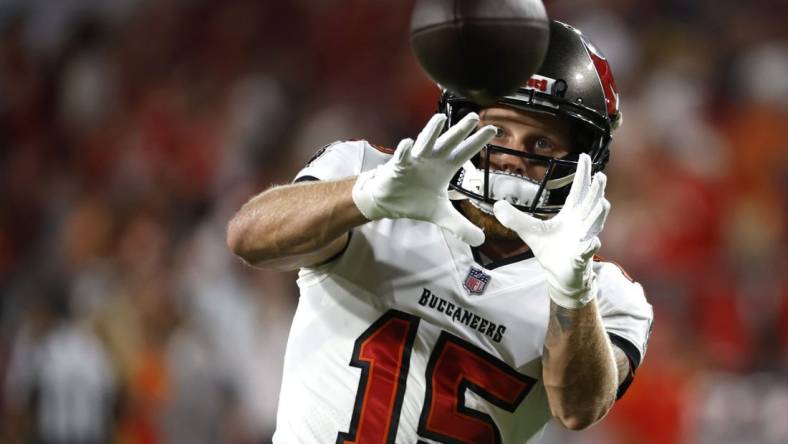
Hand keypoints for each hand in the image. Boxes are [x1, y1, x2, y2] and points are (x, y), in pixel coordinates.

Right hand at [352, 113, 495, 245]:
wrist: (390, 202)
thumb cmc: (416, 200)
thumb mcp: (441, 215)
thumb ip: (460, 226)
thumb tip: (481, 241)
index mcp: (445, 167)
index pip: (465, 153)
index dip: (478, 142)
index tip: (493, 129)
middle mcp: (432, 159)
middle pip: (449, 142)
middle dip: (460, 130)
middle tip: (473, 116)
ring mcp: (415, 160)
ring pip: (425, 142)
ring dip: (432, 131)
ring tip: (440, 118)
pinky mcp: (398, 166)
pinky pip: (401, 157)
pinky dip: (404, 151)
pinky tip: (408, 145)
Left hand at [492, 154, 609, 308]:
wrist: (558, 274)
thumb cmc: (550, 249)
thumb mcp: (528, 231)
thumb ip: (514, 218)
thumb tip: (497, 205)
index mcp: (571, 214)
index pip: (578, 191)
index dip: (582, 174)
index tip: (585, 156)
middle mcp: (581, 223)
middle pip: (591, 203)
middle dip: (597, 190)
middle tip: (600, 176)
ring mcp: (583, 240)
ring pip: (594, 225)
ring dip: (598, 215)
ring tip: (603, 203)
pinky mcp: (581, 258)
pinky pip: (587, 251)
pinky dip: (589, 247)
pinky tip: (592, 242)